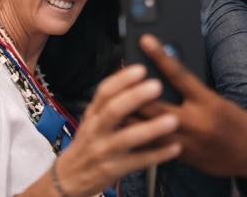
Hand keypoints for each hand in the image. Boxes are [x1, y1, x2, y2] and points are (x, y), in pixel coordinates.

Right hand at [55, 65, 181, 196]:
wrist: (70, 177)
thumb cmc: (88, 142)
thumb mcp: (92, 119)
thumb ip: (109, 102)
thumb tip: (132, 76)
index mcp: (93, 113)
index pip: (104, 92)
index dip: (122, 79)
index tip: (141, 68)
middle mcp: (96, 130)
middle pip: (114, 111)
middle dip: (135, 97)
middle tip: (157, 85)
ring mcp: (105, 150)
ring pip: (127, 138)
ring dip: (151, 128)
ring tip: (173, 119)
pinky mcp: (114, 169)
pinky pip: (139, 161)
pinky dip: (157, 155)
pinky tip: (175, 147)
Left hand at [133, 35, 246, 181]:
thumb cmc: (233, 119)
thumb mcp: (215, 98)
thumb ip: (191, 87)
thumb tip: (165, 69)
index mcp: (207, 102)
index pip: (179, 75)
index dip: (160, 56)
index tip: (145, 40)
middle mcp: (195, 123)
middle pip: (153, 105)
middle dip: (132, 91)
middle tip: (119, 75)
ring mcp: (185, 143)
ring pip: (147, 128)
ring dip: (128, 114)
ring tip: (113, 100)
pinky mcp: (179, 157)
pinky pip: (152, 145)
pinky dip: (138, 133)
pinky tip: (124, 125)